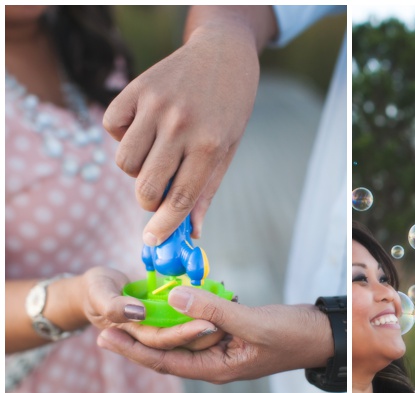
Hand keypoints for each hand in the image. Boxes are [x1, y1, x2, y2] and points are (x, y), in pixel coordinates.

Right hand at [81, 267, 222, 349]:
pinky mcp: (167, 321)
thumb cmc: (92, 290)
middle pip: (181, 343)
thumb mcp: (99, 292)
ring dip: (207, 321)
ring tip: (232, 307)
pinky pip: (186, 318)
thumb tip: (139, 313)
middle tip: (228, 319)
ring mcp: (160, 332)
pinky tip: (223, 299)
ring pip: (187, 332)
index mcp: (134, 340)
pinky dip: (200, 311)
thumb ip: (114, 305)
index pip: (163, 344)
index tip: (208, 324)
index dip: (184, 334)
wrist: (92, 287)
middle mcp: (150, 341)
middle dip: (204, 331)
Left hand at [96, 286, 333, 383]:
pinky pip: (201, 324)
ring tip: (133, 311)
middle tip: (107, 323)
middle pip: (169, 352)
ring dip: (160, 324)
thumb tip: (173, 298)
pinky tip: (174, 300)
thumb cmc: (294, 335)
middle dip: (138, 339)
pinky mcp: (233, 333)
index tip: (104, 337)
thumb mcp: (253, 323)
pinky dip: (186, 313)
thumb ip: (213, 311)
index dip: (133, 351)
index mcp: (217, 368)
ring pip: (184, 337)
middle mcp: (216, 362)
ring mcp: (224, 348)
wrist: (323, 334)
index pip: (165, 363)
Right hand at [103, 14, 262, 244]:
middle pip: (146, 187)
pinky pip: (112, 128)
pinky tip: (144, 129)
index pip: (180, 198)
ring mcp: (156, 105)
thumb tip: (191, 234)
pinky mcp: (136, 88)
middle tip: (158, 191)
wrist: (224, 55)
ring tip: (156, 155)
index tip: (151, 241)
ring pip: (123, 162)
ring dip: (136, 170)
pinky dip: (122, 136)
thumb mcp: (227, 152)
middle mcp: (181, 126)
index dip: (164, 225)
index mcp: (209, 145)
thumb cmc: (229, 111)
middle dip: (149, 201)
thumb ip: (205, 192)